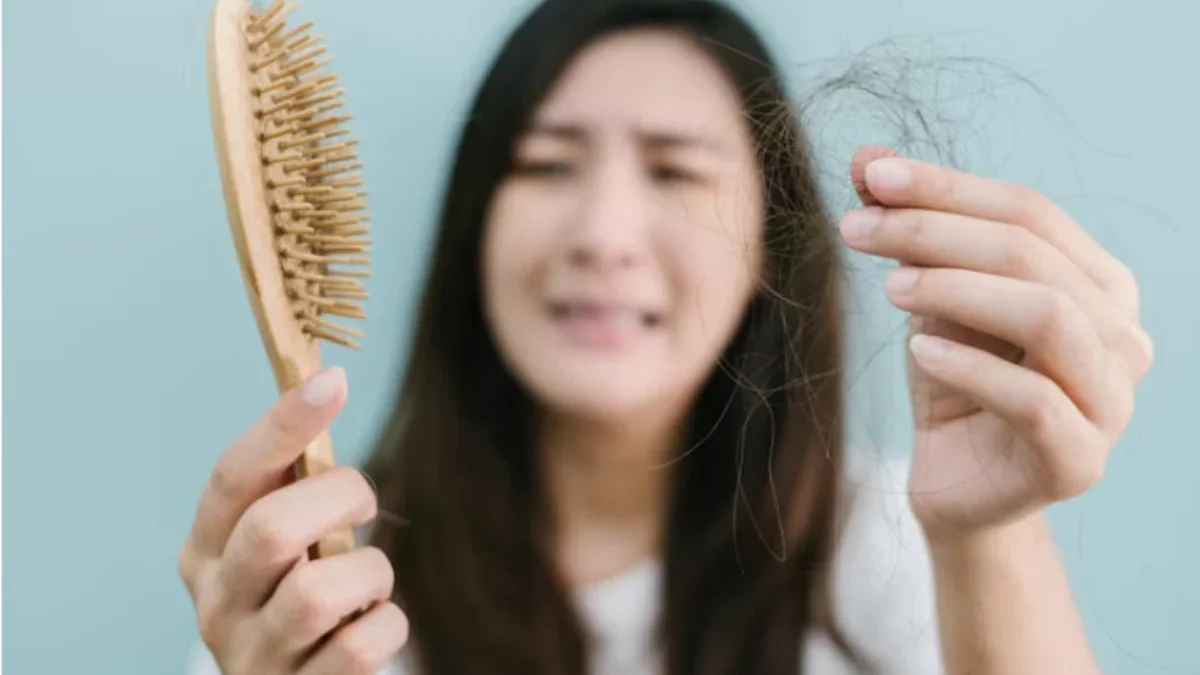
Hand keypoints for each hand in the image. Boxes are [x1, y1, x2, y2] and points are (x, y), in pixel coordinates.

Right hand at [177, 367, 408, 673]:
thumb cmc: (294, 598)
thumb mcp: (280, 544)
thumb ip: (291, 484)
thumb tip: (323, 385)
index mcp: (205, 551)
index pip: (232, 477)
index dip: (281, 426)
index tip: (332, 382)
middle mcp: (217, 603)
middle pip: (271, 529)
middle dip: (339, 498)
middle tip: (364, 506)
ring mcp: (254, 655)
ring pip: (319, 593)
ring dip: (369, 572)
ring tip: (368, 580)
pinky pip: (361, 644)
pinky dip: (386, 624)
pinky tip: (373, 623)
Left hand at [842, 147, 1152, 539]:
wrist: (955, 479)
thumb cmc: (953, 379)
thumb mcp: (929, 295)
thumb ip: (910, 228)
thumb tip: (866, 154)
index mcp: (1099, 283)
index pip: (1030, 211)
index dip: (949, 187)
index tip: (872, 176)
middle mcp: (1122, 335)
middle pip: (1033, 256)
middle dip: (935, 233)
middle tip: (855, 228)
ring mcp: (1113, 400)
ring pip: (1048, 317)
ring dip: (958, 290)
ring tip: (889, 288)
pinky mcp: (1081, 460)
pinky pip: (1034, 399)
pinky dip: (970, 366)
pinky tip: (918, 349)